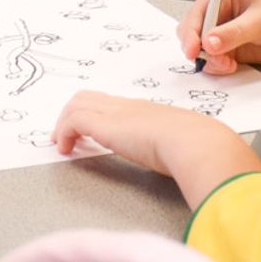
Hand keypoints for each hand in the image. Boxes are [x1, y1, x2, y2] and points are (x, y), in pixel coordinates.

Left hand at [50, 92, 226, 175]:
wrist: (198, 142)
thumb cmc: (199, 147)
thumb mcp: (184, 145)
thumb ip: (178, 149)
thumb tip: (185, 164)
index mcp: (147, 111)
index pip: (112, 103)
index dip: (95, 113)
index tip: (89, 130)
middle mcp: (129, 107)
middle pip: (88, 97)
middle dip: (72, 113)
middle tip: (65, 134)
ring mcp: (116, 114)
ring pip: (76, 104)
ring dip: (63, 124)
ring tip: (61, 144)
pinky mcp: (106, 126)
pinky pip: (74, 121)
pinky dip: (64, 133)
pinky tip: (65, 150)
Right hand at [180, 0, 260, 74]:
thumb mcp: (260, 20)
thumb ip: (233, 32)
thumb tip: (208, 42)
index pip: (197, 14)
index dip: (191, 31)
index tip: (193, 49)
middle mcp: (220, 15)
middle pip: (194, 33)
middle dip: (199, 49)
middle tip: (211, 60)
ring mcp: (225, 34)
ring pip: (203, 50)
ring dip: (210, 60)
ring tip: (226, 64)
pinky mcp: (233, 51)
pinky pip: (216, 61)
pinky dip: (218, 67)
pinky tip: (230, 67)